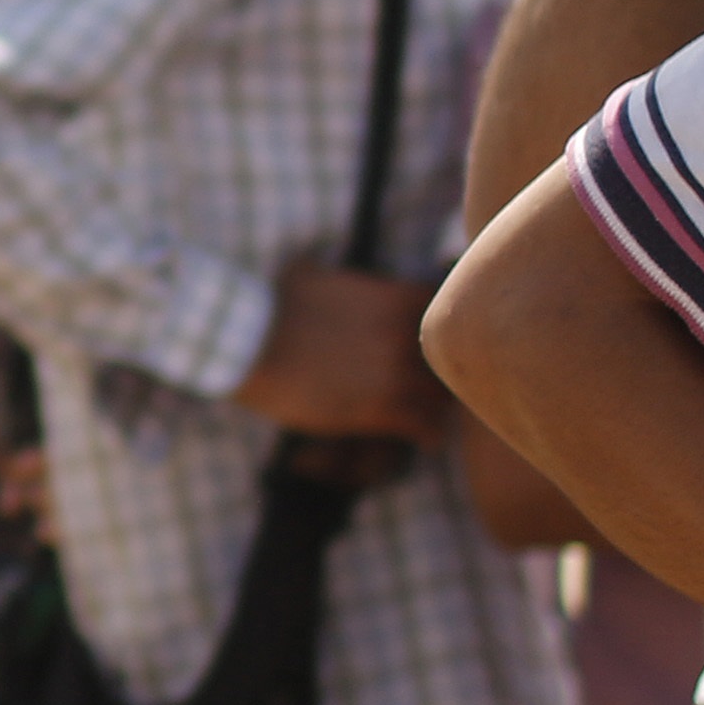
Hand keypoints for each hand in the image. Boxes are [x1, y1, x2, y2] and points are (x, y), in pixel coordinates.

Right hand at [232, 261, 447, 442]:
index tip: (439, 343)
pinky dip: (428, 435)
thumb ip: (332, 276)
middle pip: (453, 356)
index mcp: (397, 298)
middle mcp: (406, 334)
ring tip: (434, 417)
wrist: (250, 343)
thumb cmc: (271, 307)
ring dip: (438, 406)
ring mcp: (396, 372)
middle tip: (438, 385)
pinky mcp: (379, 408)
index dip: (447, 329)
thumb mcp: (309, 275)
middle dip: (446, 371)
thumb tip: (312, 264)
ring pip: (442, 395)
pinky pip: (424, 426)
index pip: (453, 312)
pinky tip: (426, 441)